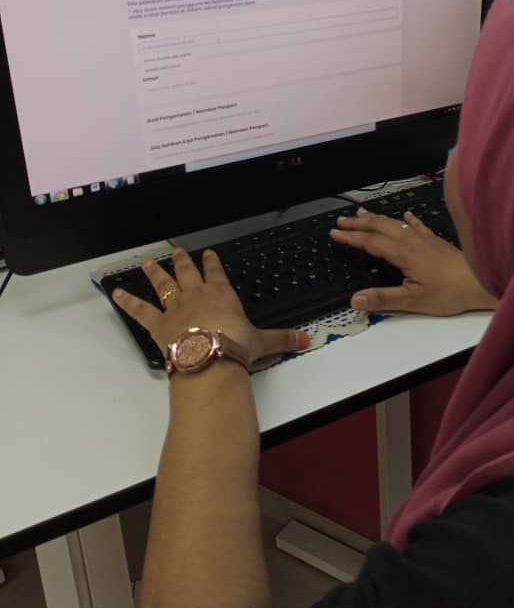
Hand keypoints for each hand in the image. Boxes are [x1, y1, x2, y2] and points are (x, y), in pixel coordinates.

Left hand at [112, 246, 308, 368]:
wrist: (211, 357)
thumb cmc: (234, 346)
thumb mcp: (263, 342)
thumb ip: (282, 339)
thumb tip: (305, 340)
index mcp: (222, 294)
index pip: (216, 272)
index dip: (212, 262)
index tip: (209, 254)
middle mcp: (197, 295)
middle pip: (187, 272)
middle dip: (182, 260)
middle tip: (178, 250)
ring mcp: (175, 307)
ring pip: (163, 284)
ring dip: (155, 272)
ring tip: (147, 262)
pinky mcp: (158, 323)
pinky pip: (140, 309)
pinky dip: (127, 301)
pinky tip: (115, 293)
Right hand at [330, 208, 495, 315]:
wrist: (480, 282)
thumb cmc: (449, 292)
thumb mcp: (412, 301)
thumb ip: (383, 299)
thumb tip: (355, 300)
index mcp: (403, 253)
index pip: (370, 242)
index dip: (351, 237)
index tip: (335, 234)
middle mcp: (412, 241)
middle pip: (380, 227)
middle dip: (359, 223)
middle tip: (341, 221)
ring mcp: (425, 239)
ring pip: (395, 222)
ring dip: (376, 218)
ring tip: (361, 213)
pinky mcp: (436, 241)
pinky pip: (417, 225)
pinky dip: (408, 218)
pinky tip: (406, 214)